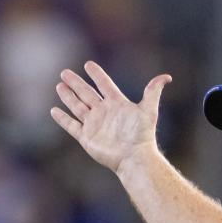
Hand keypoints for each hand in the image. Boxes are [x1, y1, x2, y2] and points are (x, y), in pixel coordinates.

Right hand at [51, 61, 171, 172]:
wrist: (134, 157)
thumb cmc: (142, 135)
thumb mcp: (148, 110)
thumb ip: (153, 91)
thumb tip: (167, 77)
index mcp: (117, 104)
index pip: (104, 85)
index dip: (97, 75)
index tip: (88, 65)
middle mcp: (104, 112)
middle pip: (87, 94)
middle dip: (76, 83)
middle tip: (64, 72)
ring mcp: (94, 125)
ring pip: (77, 107)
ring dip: (68, 96)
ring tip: (59, 86)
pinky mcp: (86, 137)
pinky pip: (71, 125)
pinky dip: (63, 119)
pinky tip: (54, 110)